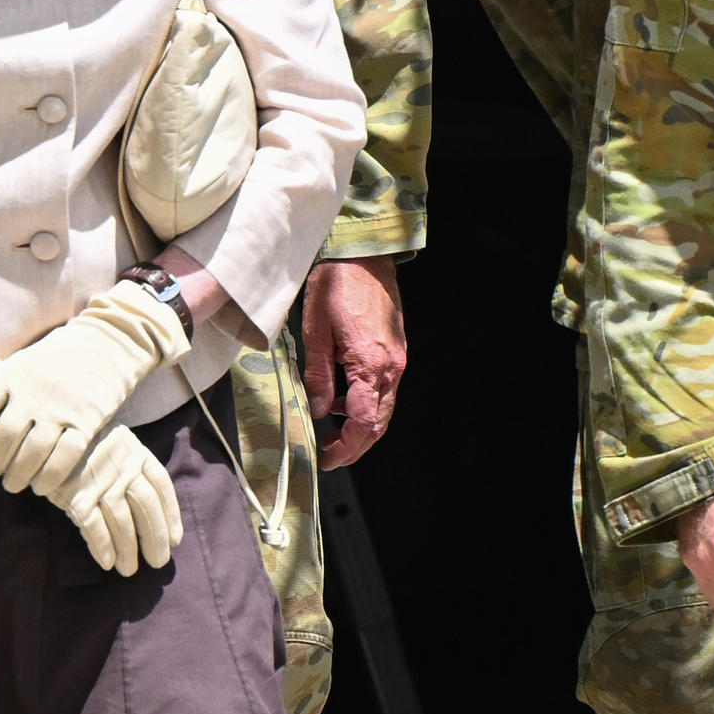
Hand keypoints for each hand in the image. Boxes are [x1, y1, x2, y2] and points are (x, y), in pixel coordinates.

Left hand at [0, 280, 181, 497]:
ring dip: (18, 476)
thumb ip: (1, 390)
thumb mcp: (22, 363)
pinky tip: (42, 486)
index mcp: (11, 373)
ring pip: (30, 453)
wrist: (107, 343)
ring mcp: (60, 406)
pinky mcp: (87, 420)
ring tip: (15, 482)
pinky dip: (49, 478)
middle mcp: (32, 391)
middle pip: (3, 437)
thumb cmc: (58, 359)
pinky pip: (64, 458)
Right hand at [52, 425, 186, 574]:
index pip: (162, 488)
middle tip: (158, 562)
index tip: (175, 540)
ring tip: (129, 570)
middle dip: (154, 539)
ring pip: (122, 523)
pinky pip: (94, 528)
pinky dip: (102, 547)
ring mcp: (100, 483)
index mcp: (138, 454)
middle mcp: (124, 470)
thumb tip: (154, 502)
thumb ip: (135, 466)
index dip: (171, 516)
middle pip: (146, 509)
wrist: (50, 431)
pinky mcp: (76, 496)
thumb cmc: (86, 440)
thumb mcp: (117, 442)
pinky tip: (107, 563)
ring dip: (127, 550)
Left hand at [303, 260, 408, 468]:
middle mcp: (391, 366)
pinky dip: (367, 404)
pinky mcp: (396, 350)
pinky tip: (343, 401)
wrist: (364, 254)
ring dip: (362, 426)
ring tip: (332, 432)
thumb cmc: (336, 286)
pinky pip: (384, 389)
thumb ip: (319, 375)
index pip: (364, 422)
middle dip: (356, 446)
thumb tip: (320, 411)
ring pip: (384, 408)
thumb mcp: (315, 331)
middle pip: (379, 422)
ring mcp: (398, 358)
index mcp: (371, 364)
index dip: (346, 447)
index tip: (327, 458)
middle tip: (330, 456)